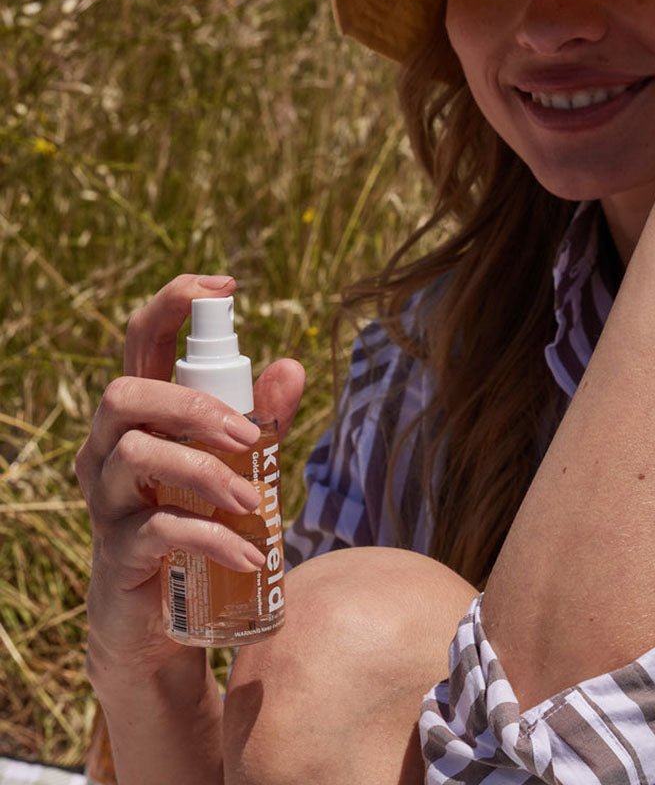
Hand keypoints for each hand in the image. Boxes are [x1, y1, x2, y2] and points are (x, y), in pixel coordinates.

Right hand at [75, 274, 304, 678]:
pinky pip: (157, 530)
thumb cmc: (199, 524)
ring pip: (134, 457)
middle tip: (250, 437)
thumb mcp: (237, 465)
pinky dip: (212, 537)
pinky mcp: (116, 554)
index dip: (172, 304)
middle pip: (124, 394)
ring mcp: (105, 502)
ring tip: (257, 503)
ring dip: (207, 473)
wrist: (163, 624)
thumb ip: (262, 418)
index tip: (226, 287)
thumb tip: (291, 364)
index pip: (140, 343)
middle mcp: (108, 450)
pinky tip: (253, 553)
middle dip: (192, 404)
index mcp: (143, 418)